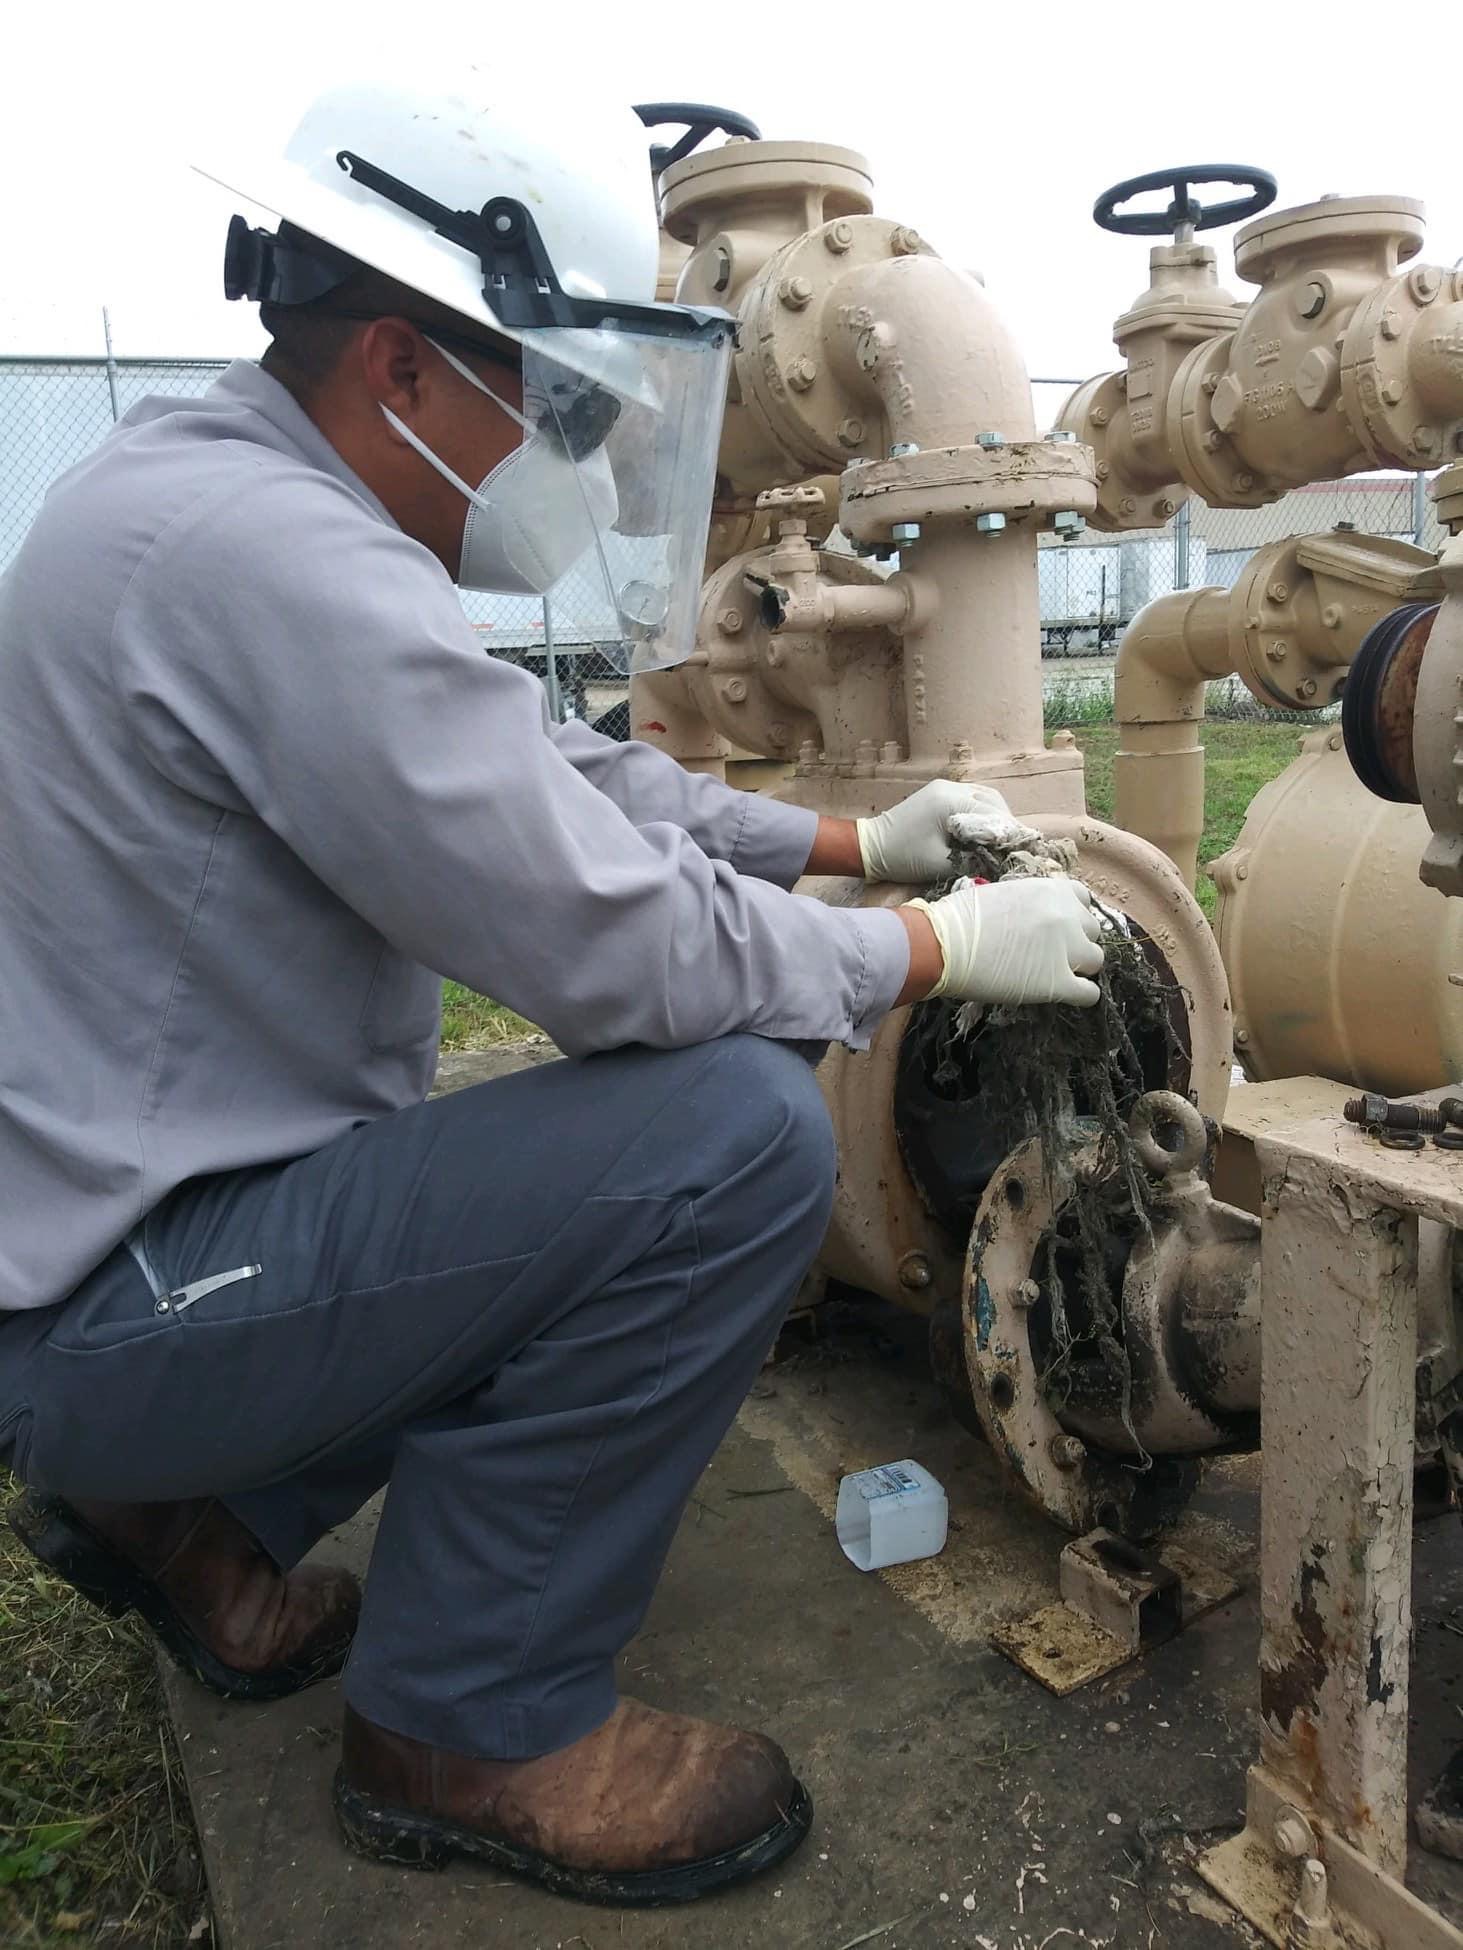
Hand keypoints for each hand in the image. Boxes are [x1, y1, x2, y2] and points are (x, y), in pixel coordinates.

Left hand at [856, 782, 1035, 883]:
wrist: (871, 847)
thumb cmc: (902, 857)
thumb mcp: (941, 863)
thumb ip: (972, 861)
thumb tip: (998, 861)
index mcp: (950, 801)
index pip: (992, 813)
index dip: (1010, 831)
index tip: (1024, 847)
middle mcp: (950, 788)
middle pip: (992, 800)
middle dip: (1006, 822)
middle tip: (1016, 845)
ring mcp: (943, 787)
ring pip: (983, 796)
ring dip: (995, 816)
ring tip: (1003, 839)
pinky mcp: (938, 793)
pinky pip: (970, 798)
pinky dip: (981, 812)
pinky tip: (985, 830)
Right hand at [903, 877, 1104, 1006]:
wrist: (944, 944)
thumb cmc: (961, 916)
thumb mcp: (1004, 893)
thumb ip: (1030, 902)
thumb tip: (1033, 917)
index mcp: (1054, 890)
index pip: (1083, 900)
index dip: (1071, 915)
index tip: (1056, 926)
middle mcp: (1068, 917)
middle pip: (1092, 931)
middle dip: (1075, 941)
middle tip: (1052, 952)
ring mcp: (1068, 951)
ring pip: (1095, 961)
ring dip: (1079, 966)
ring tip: (1056, 973)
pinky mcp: (1059, 984)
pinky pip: (1089, 994)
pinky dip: (1081, 995)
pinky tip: (1066, 994)